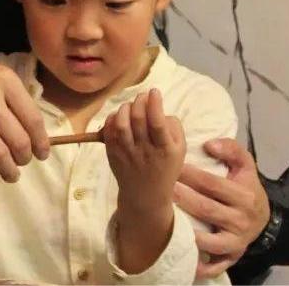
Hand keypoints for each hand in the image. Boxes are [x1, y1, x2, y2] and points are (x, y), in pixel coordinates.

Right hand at [0, 57, 48, 186]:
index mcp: (5, 81)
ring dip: (8, 171)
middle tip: (22, 164)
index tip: (42, 154)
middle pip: (18, 140)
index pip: (33, 119)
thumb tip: (38, 131)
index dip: (41, 142)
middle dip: (24, 159)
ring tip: (10, 175)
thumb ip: (15, 99)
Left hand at [101, 89, 184, 211]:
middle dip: (140, 101)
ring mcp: (126, 153)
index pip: (157, 123)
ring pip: (121, 124)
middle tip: (143, 96)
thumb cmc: (165, 168)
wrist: (145, 195)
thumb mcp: (180, 150)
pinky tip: (119, 115)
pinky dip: (112, 119)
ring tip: (131, 105)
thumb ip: (174, 128)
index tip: (155, 92)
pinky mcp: (112, 154)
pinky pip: (108, 132)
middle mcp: (144, 151)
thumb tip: (160, 109)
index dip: (154, 104)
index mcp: (165, 150)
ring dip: (125, 108)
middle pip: (138, 119)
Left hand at [175, 138, 269, 277]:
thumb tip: (209, 145)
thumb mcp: (245, 164)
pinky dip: (200, 265)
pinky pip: (215, 265)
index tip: (171, 167)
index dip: (189, 175)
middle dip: (181, 198)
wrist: (263, 216)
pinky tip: (182, 256)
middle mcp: (241, 221)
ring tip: (165, 218)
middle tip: (160, 188)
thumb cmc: (246, 185)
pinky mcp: (231, 257)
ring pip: (208, 240)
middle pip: (205, 209)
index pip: (211, 184)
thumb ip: (231, 149)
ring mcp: (236, 242)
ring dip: (186, 231)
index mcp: (244, 196)